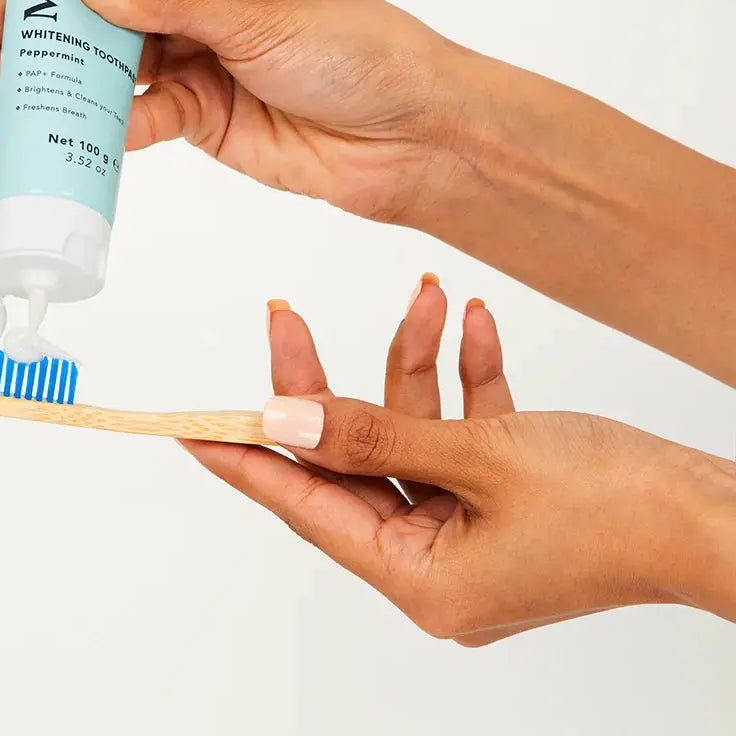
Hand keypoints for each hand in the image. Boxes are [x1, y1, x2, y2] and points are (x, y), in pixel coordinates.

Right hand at [0, 0, 735, 385]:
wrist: (408, 136)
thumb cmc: (358, 49)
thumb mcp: (255, 12)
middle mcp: (199, 1)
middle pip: (104, 4)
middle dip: (46, 19)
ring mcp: (197, 61)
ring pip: (113, 63)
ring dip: (63, 74)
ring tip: (4, 82)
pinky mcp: (200, 117)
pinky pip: (139, 116)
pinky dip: (105, 123)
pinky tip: (66, 125)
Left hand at [182, 282, 735, 642]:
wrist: (720, 514)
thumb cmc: (620, 504)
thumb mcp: (483, 457)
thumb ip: (375, 434)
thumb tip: (284, 419)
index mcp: (420, 578)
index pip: (303, 507)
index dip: (243, 460)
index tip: (190, 426)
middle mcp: (437, 561)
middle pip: (351, 458)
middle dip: (330, 382)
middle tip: (285, 318)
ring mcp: (472, 529)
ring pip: (410, 434)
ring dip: (418, 364)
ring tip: (426, 294)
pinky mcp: (506, 497)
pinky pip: (463, 434)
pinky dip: (466, 382)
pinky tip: (471, 325)